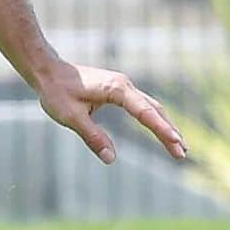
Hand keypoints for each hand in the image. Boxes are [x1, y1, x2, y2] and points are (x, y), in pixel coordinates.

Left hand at [35, 61, 186, 163]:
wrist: (47, 70)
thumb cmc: (56, 91)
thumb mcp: (71, 117)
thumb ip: (92, 137)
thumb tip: (111, 159)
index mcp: (116, 89)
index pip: (145, 112)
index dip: (161, 129)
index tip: (176, 143)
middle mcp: (124, 85)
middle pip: (154, 109)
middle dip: (169, 131)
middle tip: (182, 153)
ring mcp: (122, 86)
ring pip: (150, 107)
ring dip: (164, 125)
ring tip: (178, 147)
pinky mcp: (117, 89)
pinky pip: (142, 105)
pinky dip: (153, 119)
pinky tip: (160, 130)